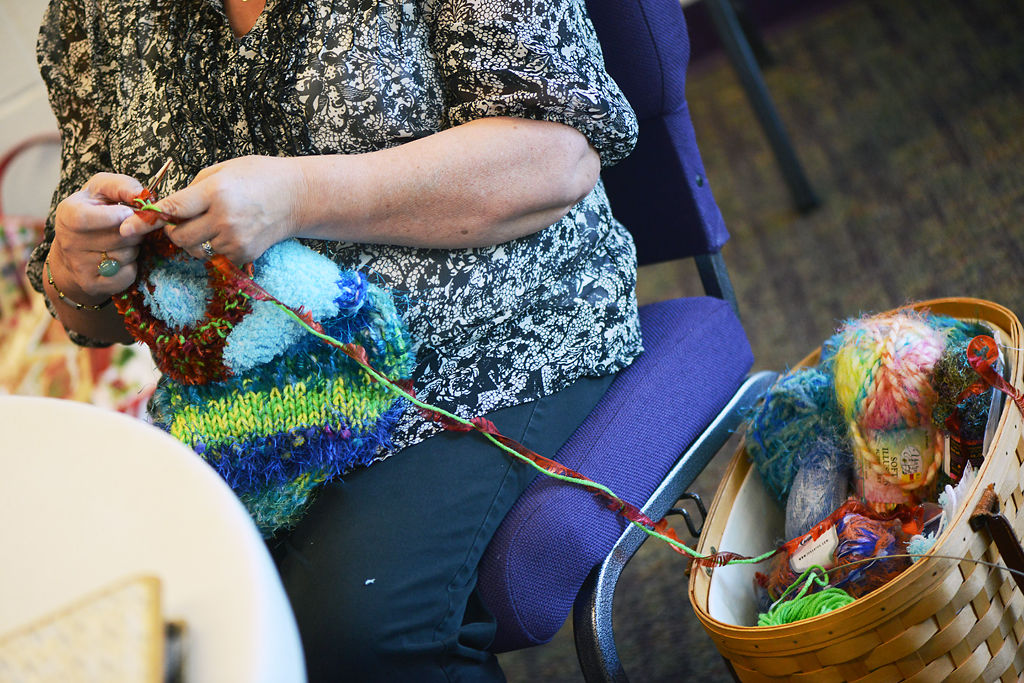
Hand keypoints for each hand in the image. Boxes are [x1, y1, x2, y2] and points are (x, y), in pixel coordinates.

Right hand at [50, 173, 144, 302]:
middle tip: (131, 228)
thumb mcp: (102, 190)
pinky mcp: (93, 285)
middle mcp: (69, 242)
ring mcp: (79, 266)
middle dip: (135, 231)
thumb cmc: (95, 211)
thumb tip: (141, 195)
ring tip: (123, 242)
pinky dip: (133, 266)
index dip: (114, 216)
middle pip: (119, 238)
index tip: (128, 212)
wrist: (75, 252)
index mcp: (68, 214)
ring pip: (126, 256)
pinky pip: (128, 275)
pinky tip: (123, 259)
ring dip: (134, 248)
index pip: (87, 218)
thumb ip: (122, 186)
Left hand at [120, 155, 305, 264]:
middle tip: (183, 220)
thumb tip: (171, 209)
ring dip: (197, 239)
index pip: (173, 209)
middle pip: (179, 237)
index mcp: (215, 192)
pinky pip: (217, 255)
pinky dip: (217, 247)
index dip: (148, 218)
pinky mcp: (245, 253)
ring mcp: (236, 239)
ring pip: (197, 249)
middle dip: (174, 231)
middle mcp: (224, 218)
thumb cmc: (260, 176)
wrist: (298, 196)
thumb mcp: (223, 169)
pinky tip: (233, 231)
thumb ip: (194, 188)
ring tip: (215, 222)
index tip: (128, 226)